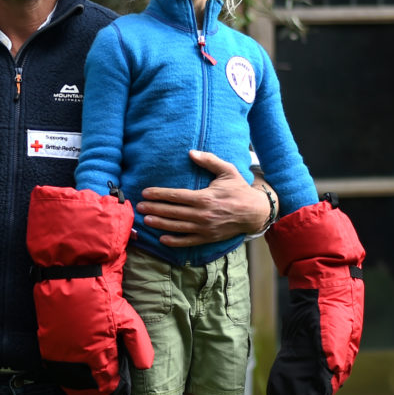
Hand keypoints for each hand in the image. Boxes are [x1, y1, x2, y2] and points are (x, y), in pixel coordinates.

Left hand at [136, 150, 274, 246]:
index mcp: (204, 197)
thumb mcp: (227, 171)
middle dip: (154, 208)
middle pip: (172, 211)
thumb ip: (209, 160)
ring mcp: (204, 228)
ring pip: (177, 227)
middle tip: (139, 207)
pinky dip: (174, 241)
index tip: (146, 193)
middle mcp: (202, 214)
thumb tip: (191, 152)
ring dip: (160, 224)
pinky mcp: (208, 238)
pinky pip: (188, 241)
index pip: (176, 195)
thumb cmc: (239, 190)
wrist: (254, 212)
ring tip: (146, 220)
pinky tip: (162, 239)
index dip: (159, 194)